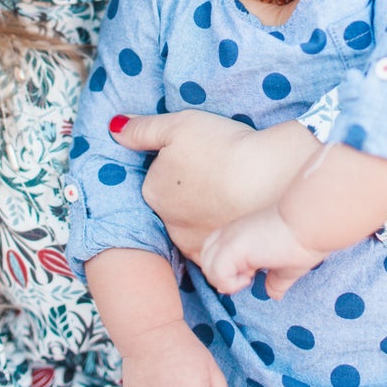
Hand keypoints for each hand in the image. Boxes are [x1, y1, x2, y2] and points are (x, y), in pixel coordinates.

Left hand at [109, 112, 317, 261]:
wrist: (272, 177)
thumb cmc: (225, 146)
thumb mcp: (179, 125)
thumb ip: (143, 129)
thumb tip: (114, 128)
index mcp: (153, 192)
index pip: (160, 183)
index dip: (183, 170)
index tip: (205, 160)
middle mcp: (169, 225)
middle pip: (177, 210)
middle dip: (193, 199)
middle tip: (221, 178)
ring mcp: (197, 247)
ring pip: (198, 233)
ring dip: (209, 222)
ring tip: (235, 200)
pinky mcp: (226, 261)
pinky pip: (221, 254)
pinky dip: (229, 243)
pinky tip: (245, 224)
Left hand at [200, 206, 327, 300]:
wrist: (309, 223)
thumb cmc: (302, 240)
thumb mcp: (285, 266)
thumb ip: (275, 280)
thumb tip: (274, 295)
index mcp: (240, 234)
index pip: (215, 251)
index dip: (226, 269)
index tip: (248, 276)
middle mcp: (231, 233)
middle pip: (205, 258)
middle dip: (222, 276)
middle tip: (247, 278)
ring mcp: (230, 238)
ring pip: (206, 266)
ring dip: (225, 279)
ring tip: (250, 276)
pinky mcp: (232, 247)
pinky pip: (216, 273)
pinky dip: (229, 283)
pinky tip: (250, 278)